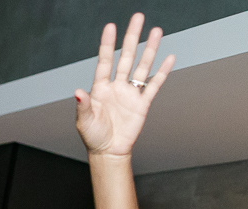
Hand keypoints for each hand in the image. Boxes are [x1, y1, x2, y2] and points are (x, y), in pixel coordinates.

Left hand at [75, 14, 174, 157]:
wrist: (108, 151)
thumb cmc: (93, 136)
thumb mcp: (84, 122)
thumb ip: (83, 106)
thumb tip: (78, 92)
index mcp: (100, 88)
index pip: (105, 61)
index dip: (107, 45)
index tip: (111, 27)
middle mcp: (116, 86)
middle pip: (126, 57)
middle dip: (132, 38)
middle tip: (138, 17)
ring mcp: (130, 93)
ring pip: (142, 67)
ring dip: (149, 49)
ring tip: (156, 31)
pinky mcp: (142, 104)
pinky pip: (154, 85)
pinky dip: (162, 72)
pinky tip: (169, 58)